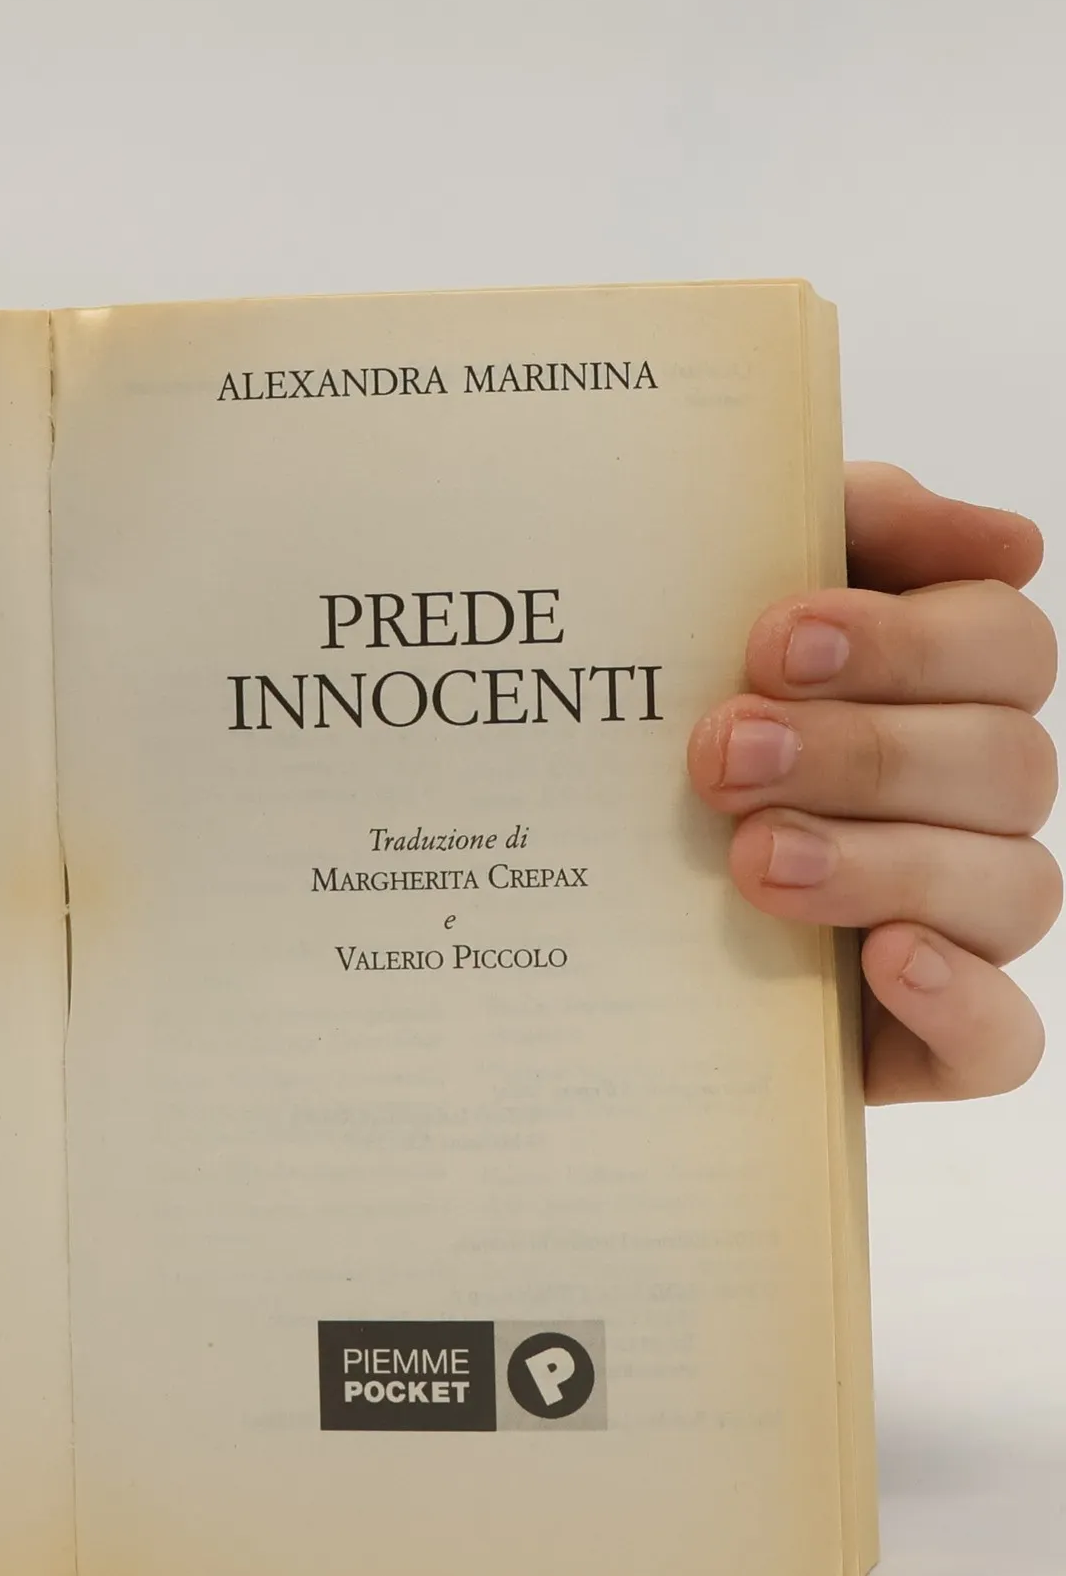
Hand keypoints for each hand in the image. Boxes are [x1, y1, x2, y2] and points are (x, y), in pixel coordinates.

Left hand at [687, 462, 1057, 1101]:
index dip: (905, 639)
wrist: (564, 911)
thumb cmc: (653, 737)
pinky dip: (958, 999)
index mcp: (937, 694)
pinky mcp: (928, 1042)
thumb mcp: (712, 613)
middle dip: (864, 752)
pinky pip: (1002, 1039)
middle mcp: (967, 806)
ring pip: (1011, 887)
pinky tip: (883, 962)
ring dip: (882, 864)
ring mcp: (958, 926)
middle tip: (721, 757)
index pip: (1000, 644)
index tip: (770, 643)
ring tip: (753, 861)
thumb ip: (843, 532)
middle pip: (1006, 762)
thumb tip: (1008, 537)